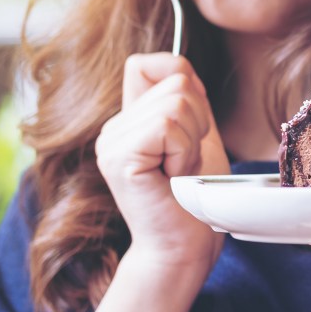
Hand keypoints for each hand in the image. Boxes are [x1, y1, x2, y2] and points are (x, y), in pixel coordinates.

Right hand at [95, 53, 228, 280]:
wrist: (184, 247)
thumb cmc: (195, 198)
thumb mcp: (197, 137)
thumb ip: (188, 102)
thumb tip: (179, 65)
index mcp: (130, 121)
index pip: (148, 64)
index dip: (180, 79)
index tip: (192, 125)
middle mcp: (113, 128)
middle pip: (176, 81)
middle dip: (199, 122)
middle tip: (186, 163)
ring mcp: (111, 142)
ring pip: (176, 102)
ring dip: (193, 141)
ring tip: (179, 172)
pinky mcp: (119, 157)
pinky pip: (168, 126)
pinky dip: (184, 152)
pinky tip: (173, 178)